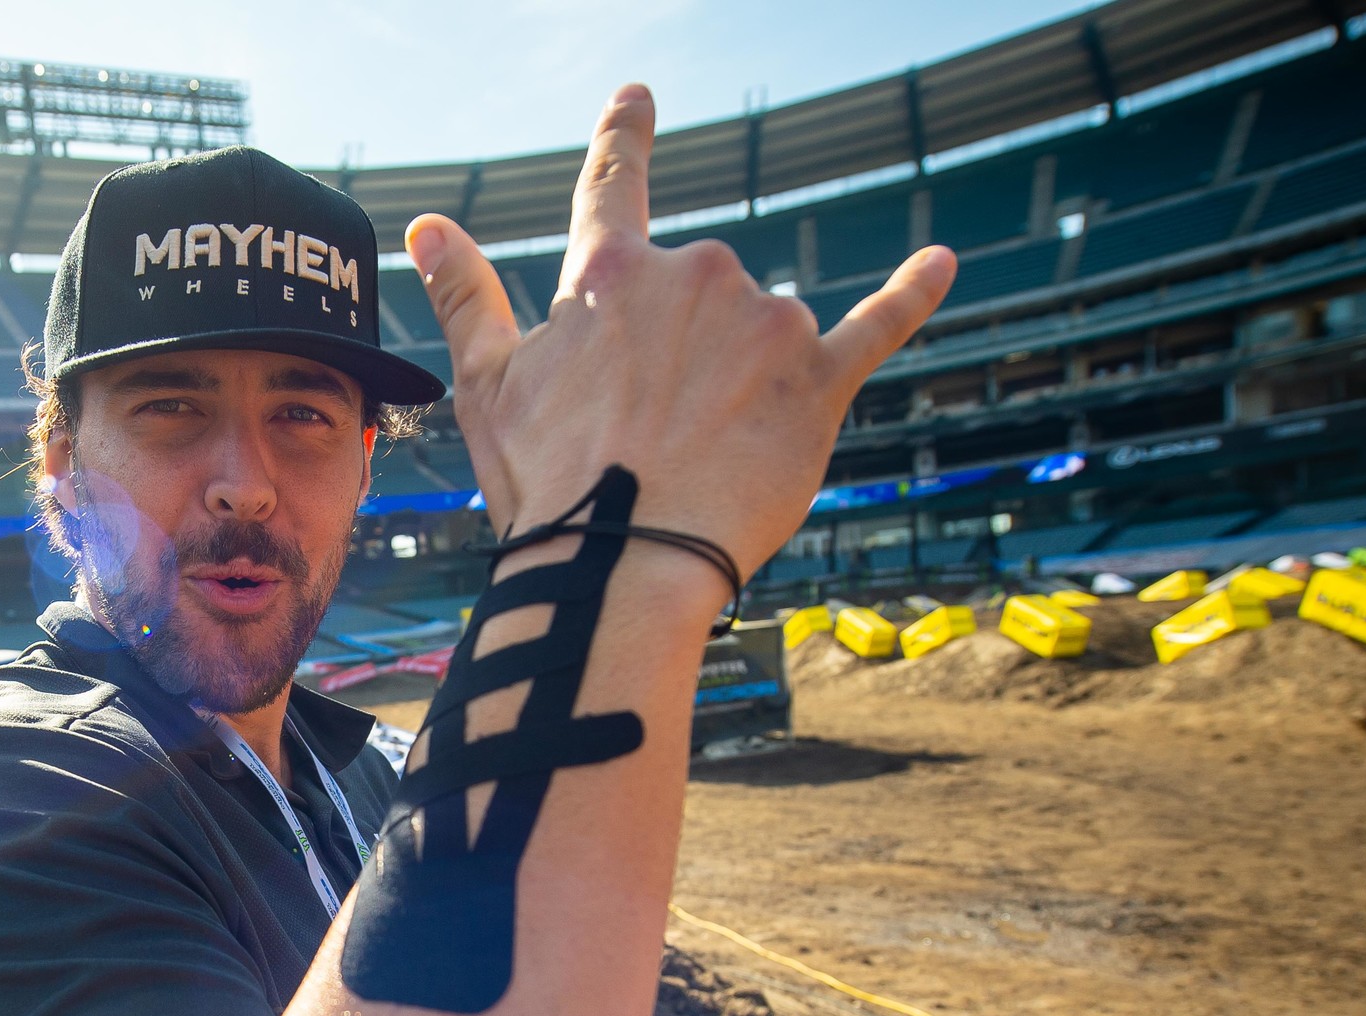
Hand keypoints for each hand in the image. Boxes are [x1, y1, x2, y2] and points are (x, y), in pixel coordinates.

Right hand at [404, 84, 954, 583]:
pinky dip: (912, 291)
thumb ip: (465, 296)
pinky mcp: (822, 376)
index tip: (636, 99)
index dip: (626, 138)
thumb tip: (427, 227)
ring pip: (761, 332)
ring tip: (700, 462)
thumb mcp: (488, 387)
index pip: (616, 184)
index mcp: (610, 274)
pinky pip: (879, 322)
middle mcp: (696, 272)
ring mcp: (765, 320)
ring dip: (739, 383)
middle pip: (697, 293)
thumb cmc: (548, 485)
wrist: (623, 565)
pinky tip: (938, 264)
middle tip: (643, 444)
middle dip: (680, 357)